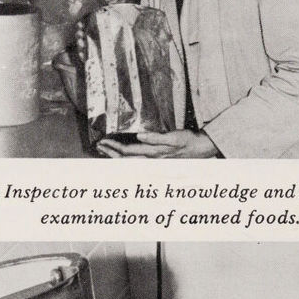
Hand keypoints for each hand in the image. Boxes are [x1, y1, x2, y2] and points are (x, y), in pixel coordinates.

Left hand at [96, 129, 218, 158]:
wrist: (199, 148)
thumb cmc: (186, 141)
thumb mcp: (173, 138)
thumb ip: (156, 138)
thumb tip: (140, 135)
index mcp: (152, 154)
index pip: (128, 152)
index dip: (114, 147)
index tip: (104, 141)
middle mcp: (150, 160)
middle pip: (125, 159)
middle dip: (110, 153)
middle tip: (98, 146)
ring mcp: (152, 161)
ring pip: (129, 162)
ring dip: (115, 157)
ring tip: (104, 151)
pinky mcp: (155, 160)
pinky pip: (136, 162)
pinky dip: (125, 159)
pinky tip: (119, 155)